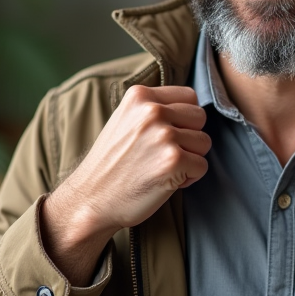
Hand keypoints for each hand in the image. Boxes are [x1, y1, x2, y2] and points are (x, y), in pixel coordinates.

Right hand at [41, 85, 209, 283]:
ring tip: (161, 167)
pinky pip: (202, 166)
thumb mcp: (125, 120)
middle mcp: (152, 111)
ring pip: (204, 142)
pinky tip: (164, 181)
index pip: (189, 97)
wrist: (90, 199)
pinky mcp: (173, 161)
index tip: (166, 134)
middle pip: (200, 117)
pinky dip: (188, 178)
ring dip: (190, 159)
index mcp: (140, 96)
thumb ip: (154, 109)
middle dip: (189, 138)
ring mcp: (163, 135)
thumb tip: (191, 107)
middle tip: (163, 154)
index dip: (183, 119)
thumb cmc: (111, 164)